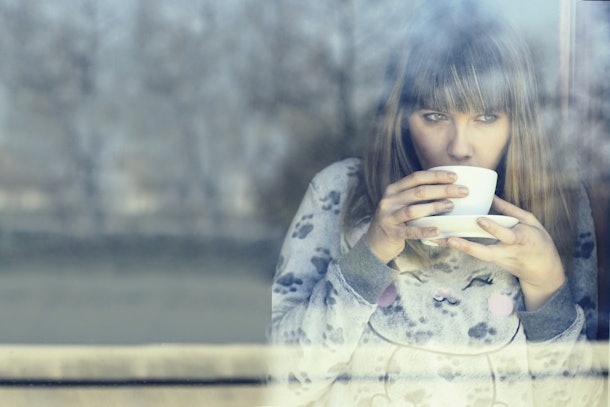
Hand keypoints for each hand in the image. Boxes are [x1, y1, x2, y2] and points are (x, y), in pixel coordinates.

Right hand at [365, 170, 468, 263]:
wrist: (375, 242)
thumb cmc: (396, 220)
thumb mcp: (400, 203)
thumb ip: (415, 194)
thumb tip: (447, 185)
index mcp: (393, 190)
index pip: (416, 177)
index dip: (436, 176)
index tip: (455, 177)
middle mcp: (389, 201)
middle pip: (418, 192)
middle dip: (443, 190)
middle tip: (463, 191)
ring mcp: (389, 217)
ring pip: (414, 210)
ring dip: (435, 207)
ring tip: (452, 206)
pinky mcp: (392, 233)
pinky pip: (410, 231)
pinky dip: (425, 230)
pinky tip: (438, 230)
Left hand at [444, 196, 564, 310]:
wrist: (544, 272)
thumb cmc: (538, 241)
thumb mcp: (530, 222)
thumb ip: (510, 210)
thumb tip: (490, 195)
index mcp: (522, 240)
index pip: (507, 235)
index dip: (493, 228)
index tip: (480, 219)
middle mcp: (508, 252)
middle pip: (486, 253)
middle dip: (468, 247)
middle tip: (450, 240)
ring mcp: (499, 260)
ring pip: (477, 256)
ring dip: (458, 248)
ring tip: (438, 239)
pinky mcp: (492, 262)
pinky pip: (475, 255)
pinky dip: (460, 248)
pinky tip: (442, 241)